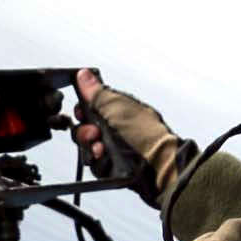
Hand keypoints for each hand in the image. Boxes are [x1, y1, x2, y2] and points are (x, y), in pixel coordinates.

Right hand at [72, 68, 187, 206]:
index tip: (82, 113)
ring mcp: (114, 147)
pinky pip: (95, 164)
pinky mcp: (113, 166)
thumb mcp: (117, 108)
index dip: (82, 110)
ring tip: (103, 149)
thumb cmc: (146, 135)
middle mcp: (116, 127)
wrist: (158, 166)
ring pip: (88, 147)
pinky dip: (99, 163)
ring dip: (92, 148)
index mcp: (119, 108)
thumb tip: (84, 74)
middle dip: (86, 132)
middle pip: (85, 128)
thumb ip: (97, 94)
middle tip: (95, 133)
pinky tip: (108, 160)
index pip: (91, 105)